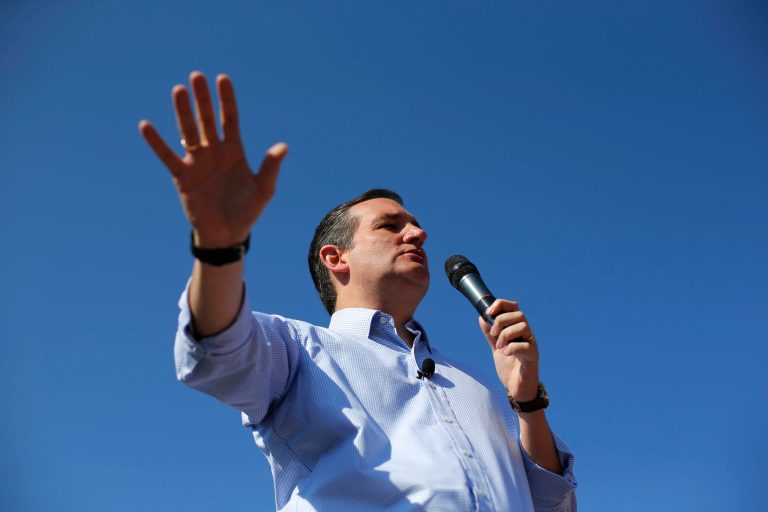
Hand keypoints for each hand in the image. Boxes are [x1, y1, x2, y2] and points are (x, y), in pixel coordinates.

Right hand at [139, 71, 287, 247]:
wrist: (226, 234)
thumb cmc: (247, 211)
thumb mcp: (263, 189)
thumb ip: (270, 167)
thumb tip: (283, 146)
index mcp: (234, 151)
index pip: (230, 119)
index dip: (226, 100)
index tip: (222, 79)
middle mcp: (214, 152)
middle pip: (207, 119)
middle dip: (202, 99)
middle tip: (196, 75)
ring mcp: (197, 162)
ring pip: (188, 131)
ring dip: (182, 112)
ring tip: (178, 90)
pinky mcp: (182, 176)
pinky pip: (167, 156)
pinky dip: (156, 142)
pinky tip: (146, 126)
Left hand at [478, 299, 539, 401]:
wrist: (517, 390)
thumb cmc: (510, 368)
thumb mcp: (496, 348)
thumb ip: (490, 335)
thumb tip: (482, 318)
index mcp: (518, 330)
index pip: (514, 308)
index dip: (502, 305)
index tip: (488, 311)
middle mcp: (527, 335)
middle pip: (519, 314)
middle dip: (502, 321)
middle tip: (493, 334)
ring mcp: (532, 345)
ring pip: (523, 326)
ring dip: (506, 334)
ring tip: (499, 347)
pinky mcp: (533, 357)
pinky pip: (525, 346)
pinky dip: (512, 348)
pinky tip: (505, 354)